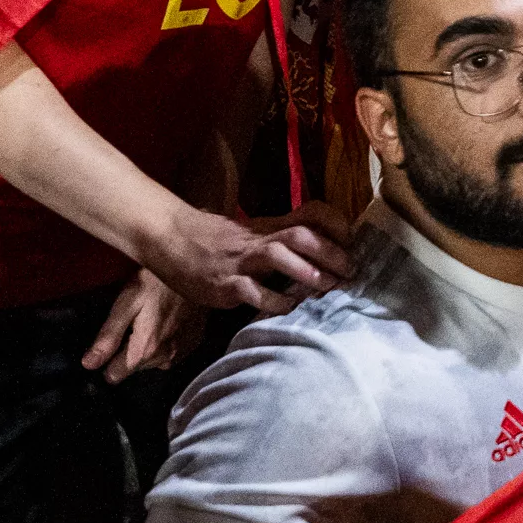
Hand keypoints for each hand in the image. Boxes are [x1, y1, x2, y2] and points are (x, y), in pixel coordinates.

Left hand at [84, 267, 202, 382]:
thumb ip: (108, 336)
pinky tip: (168, 321)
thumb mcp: (127, 302)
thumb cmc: (157, 282)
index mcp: (144, 351)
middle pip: (135, 368)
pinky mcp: (196, 342)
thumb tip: (88, 364)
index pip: (115, 376)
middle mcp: (165, 359)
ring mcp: (183, 352)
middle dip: (130, 351)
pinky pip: (173, 352)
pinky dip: (167, 342)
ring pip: (155, 361)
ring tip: (150, 320)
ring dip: (150, 347)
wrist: (198, 268)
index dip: (106, 362)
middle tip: (133, 323)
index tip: (109, 344)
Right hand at [143, 200, 353, 314]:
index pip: (310, 213)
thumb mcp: (252, 233)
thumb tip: (321, 253)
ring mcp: (240, 261)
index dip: (335, 223)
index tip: (353, 240)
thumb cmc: (216, 241)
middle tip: (350, 270)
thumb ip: (281, 239)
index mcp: (269, 227)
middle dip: (329, 250)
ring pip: (277, 254)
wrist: (170, 239)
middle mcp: (258, 240)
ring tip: (327, 284)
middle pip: (299, 234)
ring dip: (305, 270)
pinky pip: (252, 291)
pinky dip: (274, 301)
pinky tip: (289, 309)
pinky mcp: (224, 284)